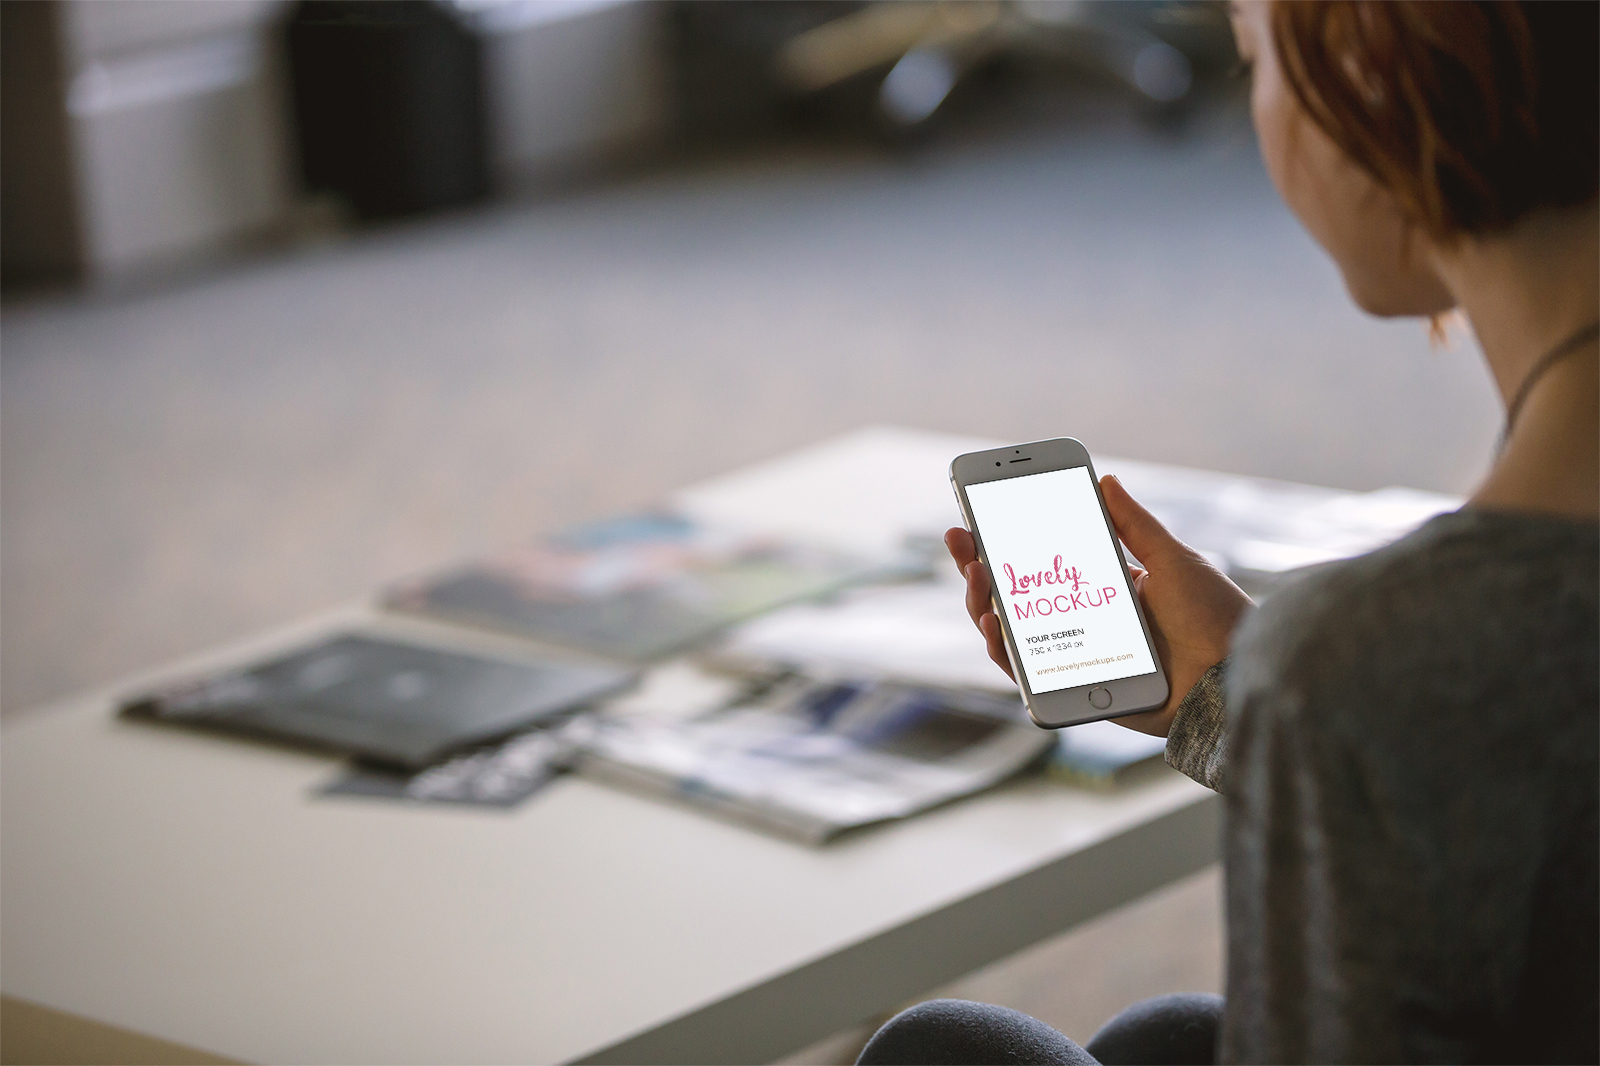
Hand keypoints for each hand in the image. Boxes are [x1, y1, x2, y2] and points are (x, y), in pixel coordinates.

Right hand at [944, 474, 1251, 736]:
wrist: (1235, 676)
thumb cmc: (1215, 619)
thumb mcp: (1173, 559)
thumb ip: (1134, 525)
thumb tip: (1107, 481)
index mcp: (1106, 591)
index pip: (1043, 565)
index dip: (1006, 544)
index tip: (978, 518)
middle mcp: (1085, 624)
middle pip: (1016, 598)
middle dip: (980, 568)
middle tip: (961, 540)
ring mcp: (1077, 658)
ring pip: (1013, 635)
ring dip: (984, 602)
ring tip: (978, 573)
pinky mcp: (1077, 692)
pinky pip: (1028, 675)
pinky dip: (1004, 650)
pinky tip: (994, 621)